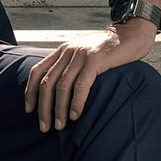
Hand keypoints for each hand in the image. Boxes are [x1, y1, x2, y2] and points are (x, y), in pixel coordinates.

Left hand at [24, 2, 160, 131]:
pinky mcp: (96, 60)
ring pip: (61, 86)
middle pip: (46, 82)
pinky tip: (75, 115)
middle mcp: (68, 52)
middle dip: (43, 107)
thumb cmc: (110, 50)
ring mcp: (81, 55)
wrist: (131, 33)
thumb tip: (61, 92)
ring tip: (59, 126)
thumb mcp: (85, 54)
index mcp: (62, 51)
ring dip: (58, 109)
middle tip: (44, 127)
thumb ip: (72, 66)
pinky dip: (76, 102)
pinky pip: (81, 85)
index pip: (37, 72)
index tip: (29, 110)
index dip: (30, 92)